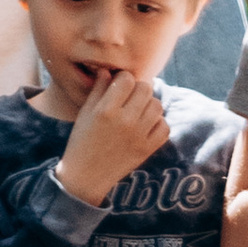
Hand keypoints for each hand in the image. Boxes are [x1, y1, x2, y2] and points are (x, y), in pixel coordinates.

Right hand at [56, 69, 168, 205]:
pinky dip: (158, 123)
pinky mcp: (148, 149)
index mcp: (106, 109)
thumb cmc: (82, 140)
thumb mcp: (85, 112)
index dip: (124, 79)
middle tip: (130, 97)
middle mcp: (125, 121)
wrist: (87, 175)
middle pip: (146, 89)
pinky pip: (165, 126)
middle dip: (138, 89)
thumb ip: (98, 90)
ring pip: (157, 105)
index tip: (119, 86)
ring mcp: (139, 136)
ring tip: (138, 110)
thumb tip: (108, 71)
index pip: (127, 79)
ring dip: (149, 104)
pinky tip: (146, 125)